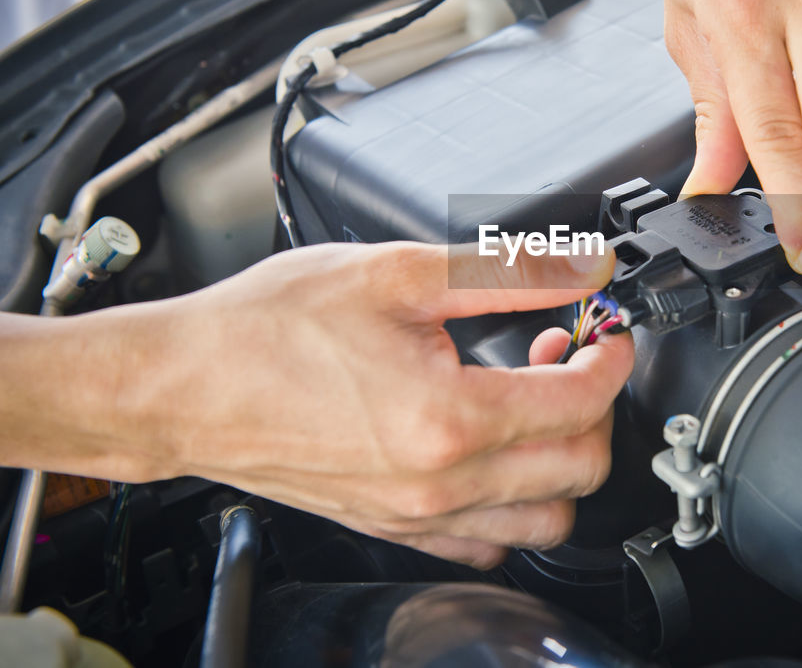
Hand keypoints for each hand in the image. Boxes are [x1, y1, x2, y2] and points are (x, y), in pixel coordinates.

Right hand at [39, 242, 630, 568]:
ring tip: (529, 402)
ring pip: (546, 519)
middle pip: (581, 467)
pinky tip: (493, 453)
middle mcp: (443, 484)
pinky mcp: (394, 530)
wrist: (184, 386)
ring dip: (562, 459)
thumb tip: (582, 263)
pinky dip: (514, 505)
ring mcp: (419, 518)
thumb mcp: (398, 274)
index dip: (611, 356)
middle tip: (563, 354)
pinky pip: (488, 545)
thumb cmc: (267, 331)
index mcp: (452, 419)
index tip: (604, 330)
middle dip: (594, 404)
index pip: (583, 400)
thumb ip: (508, 270)